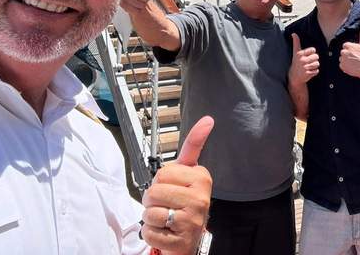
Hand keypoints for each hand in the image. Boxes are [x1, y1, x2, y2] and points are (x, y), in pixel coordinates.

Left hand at [141, 116, 213, 254]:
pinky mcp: (182, 240)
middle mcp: (201, 197)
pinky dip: (152, 234)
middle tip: (165, 204)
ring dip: (151, 217)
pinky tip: (165, 233)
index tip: (177, 177)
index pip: (166, 171)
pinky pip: (150, 231)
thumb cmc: (183, 204)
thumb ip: (192, 148)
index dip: (162, 179)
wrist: (187, 241)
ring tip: (165, 219)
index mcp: (202, 178)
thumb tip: (208, 119)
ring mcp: (193, 219)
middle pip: (155, 189)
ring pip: (150, 210)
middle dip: (151, 199)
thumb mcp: (187, 175)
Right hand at [289, 33, 318, 84]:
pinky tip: (309, 72)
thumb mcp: (295, 52)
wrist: (294, 77)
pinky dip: (314, 72)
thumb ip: (296, 42)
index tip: (307, 55)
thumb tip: (294, 33)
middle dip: (314, 59)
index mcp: (299, 54)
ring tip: (309, 67)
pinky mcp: (308, 74)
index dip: (312, 52)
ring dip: (314, 66)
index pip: (313, 49)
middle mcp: (302, 60)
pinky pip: (317, 71)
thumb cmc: (296, 62)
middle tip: (308, 62)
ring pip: (317, 64)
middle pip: (316, 56)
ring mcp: (305, 67)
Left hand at [339, 27, 359, 79]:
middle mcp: (344, 52)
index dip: (350, 49)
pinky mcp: (342, 66)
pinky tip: (351, 67)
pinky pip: (341, 65)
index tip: (355, 53)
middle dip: (347, 55)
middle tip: (355, 58)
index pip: (345, 46)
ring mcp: (342, 59)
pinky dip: (345, 67)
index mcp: (348, 46)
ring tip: (353, 63)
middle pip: (343, 52)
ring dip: (346, 61)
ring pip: (342, 59)